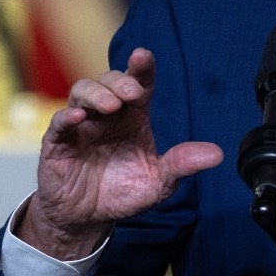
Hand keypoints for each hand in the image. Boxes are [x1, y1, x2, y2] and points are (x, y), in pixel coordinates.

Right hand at [18, 48, 223, 258]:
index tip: (143, 56)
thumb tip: (216, 154)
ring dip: (96, 94)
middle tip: (133, 94)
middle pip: (110, 82)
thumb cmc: (123, 193)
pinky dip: (66, 117)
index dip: (141, 68)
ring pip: (82, 92)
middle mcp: (107, 116)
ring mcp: (81, 127)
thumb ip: (182, 164)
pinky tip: (77, 119)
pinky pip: (58, 123)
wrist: (88, 219)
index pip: (139, 84)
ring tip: (111, 106)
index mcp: (133, 118)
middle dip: (121, 81)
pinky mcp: (58, 144)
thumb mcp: (159, 182)